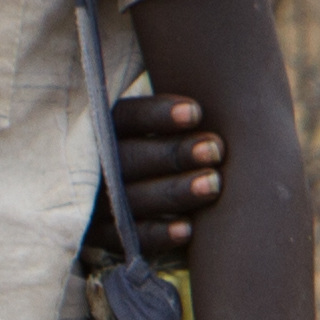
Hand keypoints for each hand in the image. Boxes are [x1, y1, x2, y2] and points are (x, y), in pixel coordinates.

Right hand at [109, 89, 223, 251]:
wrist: (109, 199)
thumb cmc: (155, 151)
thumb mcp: (150, 127)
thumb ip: (176, 116)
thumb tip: (227, 80)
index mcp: (103, 128)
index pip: (126, 118)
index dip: (158, 115)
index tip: (196, 112)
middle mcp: (93, 164)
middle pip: (129, 157)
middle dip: (174, 153)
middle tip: (215, 149)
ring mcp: (93, 202)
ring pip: (132, 199)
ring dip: (174, 191)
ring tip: (213, 184)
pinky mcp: (99, 236)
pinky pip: (128, 239)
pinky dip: (157, 234)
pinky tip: (189, 230)